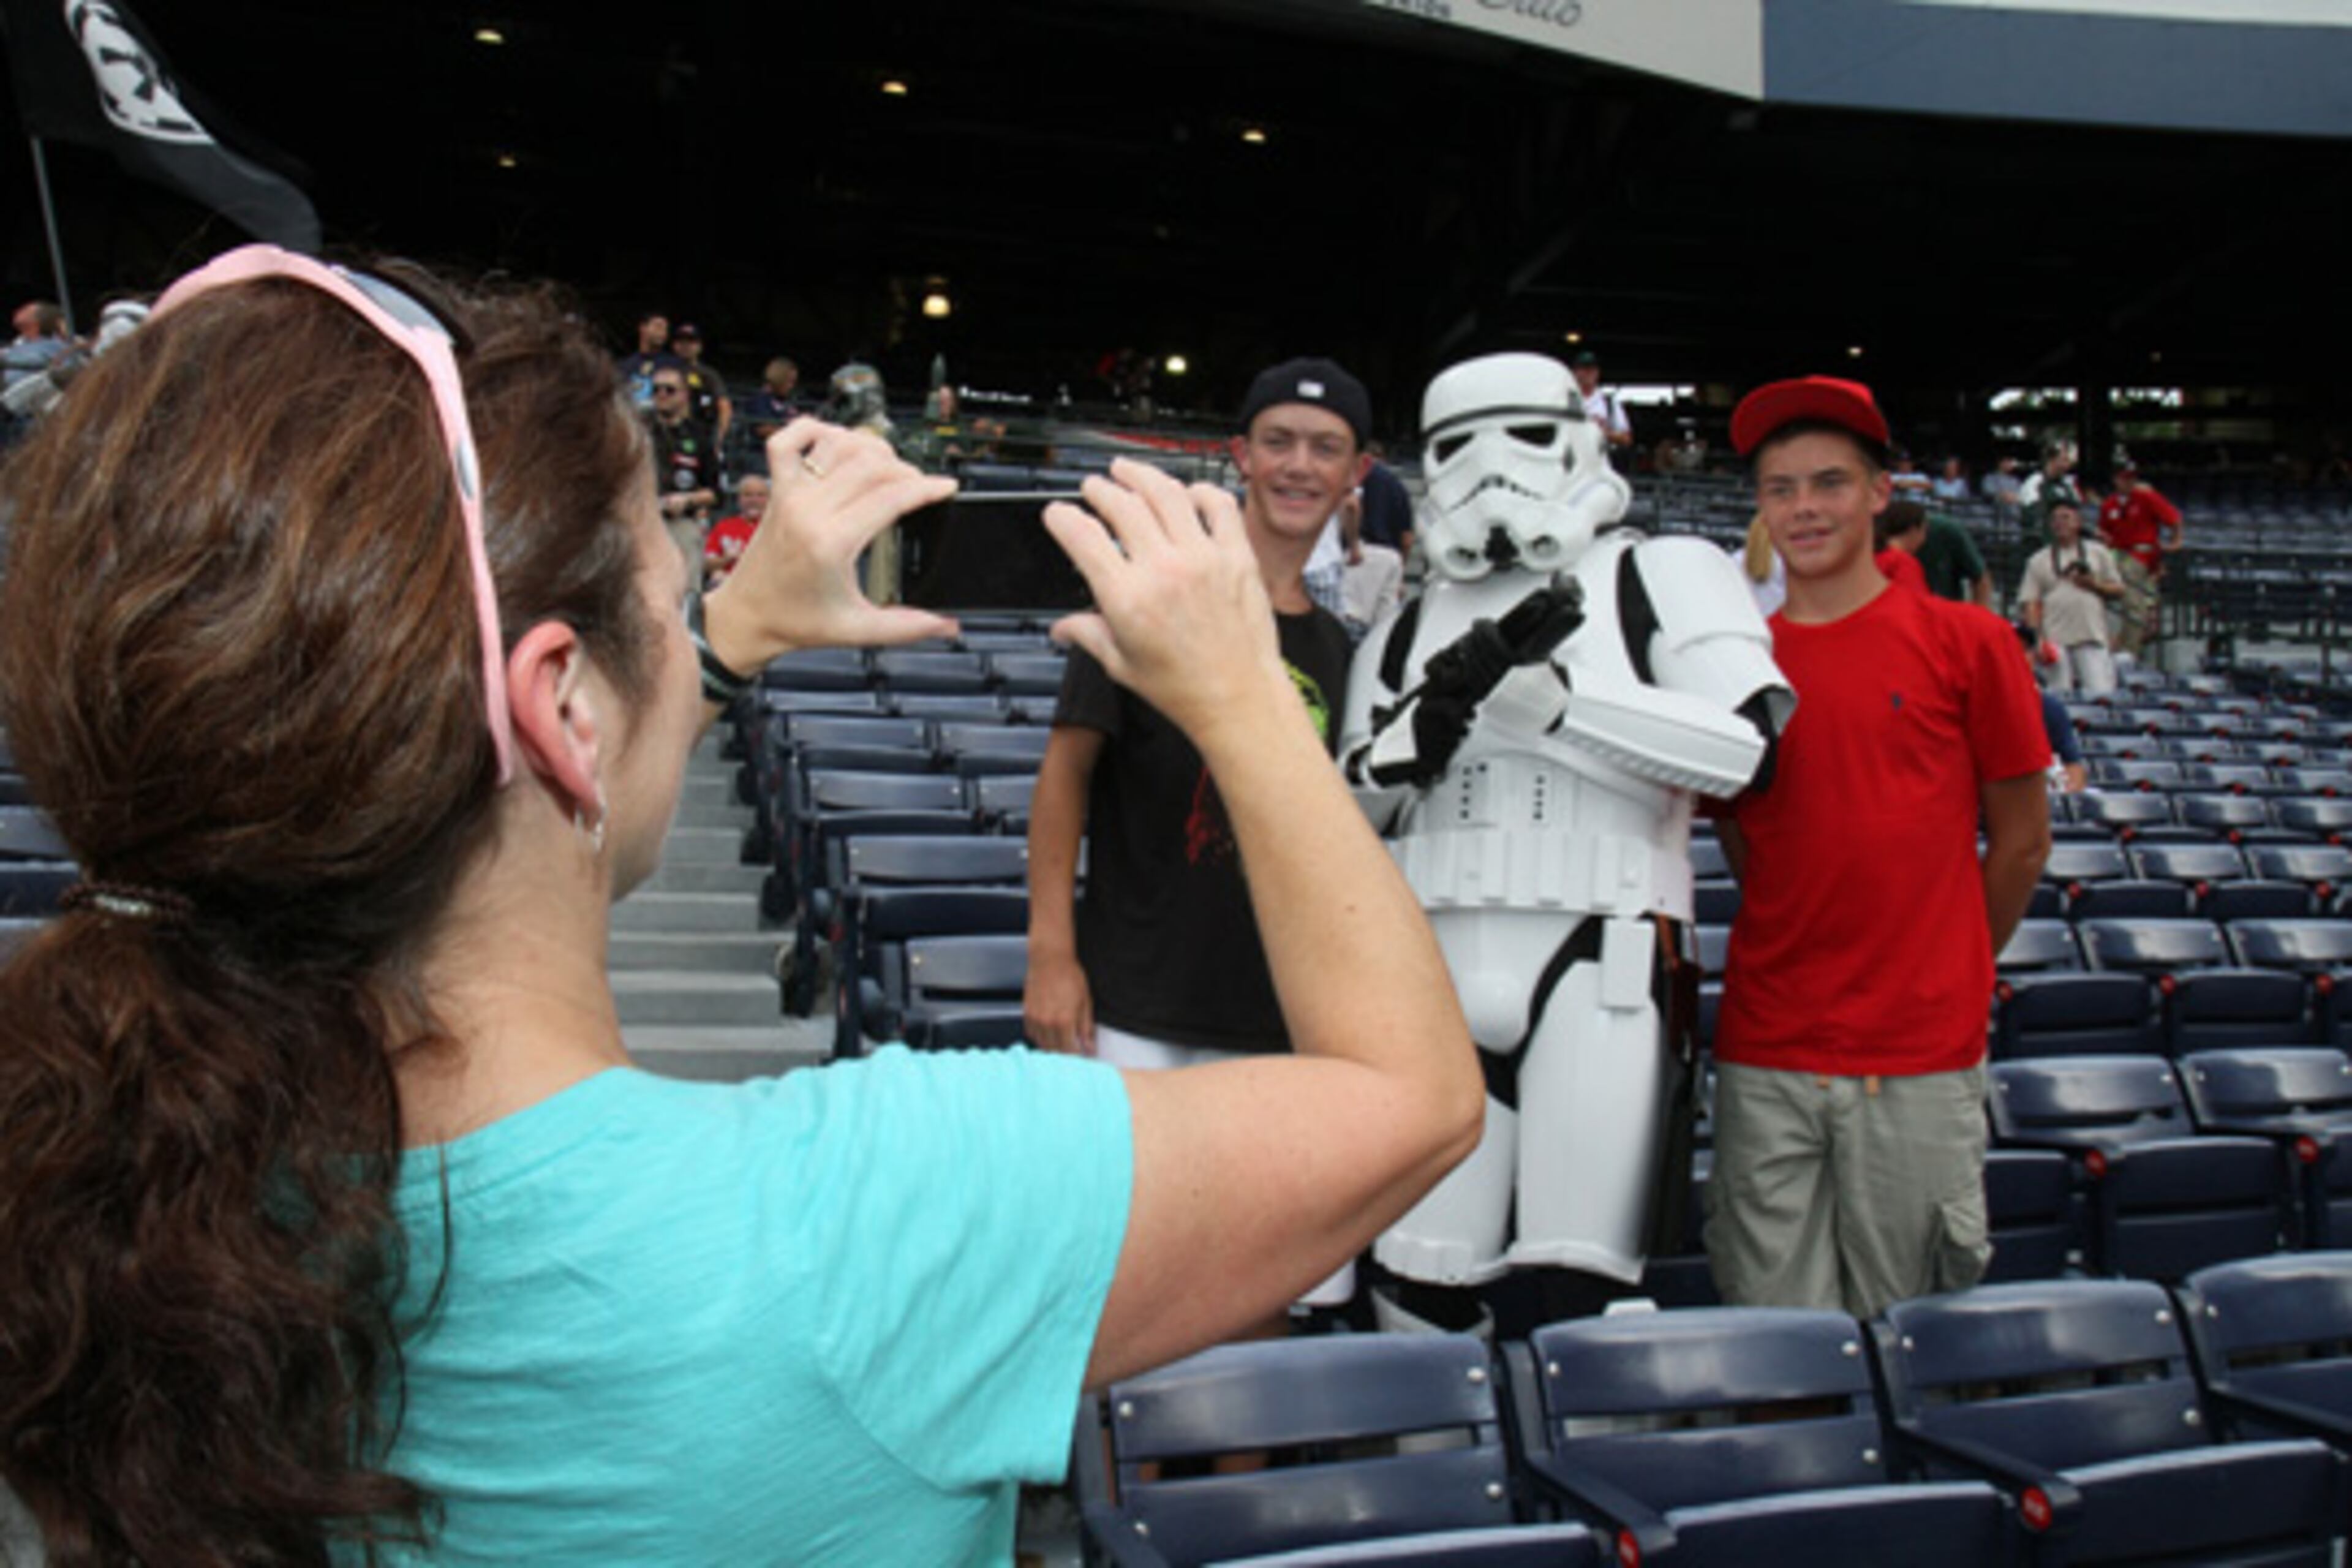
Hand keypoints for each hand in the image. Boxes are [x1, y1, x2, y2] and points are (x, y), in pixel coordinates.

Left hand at [703, 418, 958, 668]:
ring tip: (887, 466)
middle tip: (919, 485)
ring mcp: (789, 495)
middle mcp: (808, 510)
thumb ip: (907, 627)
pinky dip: (812, 430)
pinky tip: (835, 441)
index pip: (890, 496)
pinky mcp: (777, 490)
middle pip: (869, 463)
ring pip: (836, 443)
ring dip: (869, 446)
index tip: (944, 488)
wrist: (747, 617)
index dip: (926, 488)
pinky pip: (787, 441)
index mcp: (830, 543)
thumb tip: (947, 626)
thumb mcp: (857, 630)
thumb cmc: (795, 621)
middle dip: (905, 469)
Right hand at [1023, 948, 1095, 1055]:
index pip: (1070, 1051)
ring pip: (1042, 1044)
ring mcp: (1035, 1018)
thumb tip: (1090, 1046)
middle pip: (1055, 1051)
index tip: (1081, 1056)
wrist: (1049, 960)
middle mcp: (1047, 1022)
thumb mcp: (1086, 1001)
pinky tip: (1048, 1033)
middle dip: (1065, 1054)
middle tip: (1072, 1050)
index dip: (1077, 1057)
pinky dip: (1040, 1038)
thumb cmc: (1069, 976)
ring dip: (1052, 1048)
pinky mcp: (1027, 1013)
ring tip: (1061, 1043)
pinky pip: (1032, 1034)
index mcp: (1064, 1020)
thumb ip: (1086, 1027)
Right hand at [1041, 458, 1285, 748]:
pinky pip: (1219, 505)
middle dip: (1100, 489)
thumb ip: (1089, 636)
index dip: (1063, 517)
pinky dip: (1200, 491)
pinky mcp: (1237, 557)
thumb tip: (1063, 629)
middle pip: (1122, 504)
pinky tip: (1187, 492)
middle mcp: (1165, 571)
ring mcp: (1204, 558)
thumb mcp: (1122, 665)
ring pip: (1167, 493)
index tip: (1058, 513)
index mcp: (1128, 599)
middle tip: (1094, 487)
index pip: (1083, 536)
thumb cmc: (1184, 688)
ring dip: (1141, 475)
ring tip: (1128, 470)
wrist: (1238, 698)